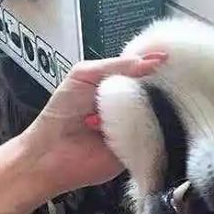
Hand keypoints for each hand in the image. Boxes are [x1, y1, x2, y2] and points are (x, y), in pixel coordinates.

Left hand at [21, 52, 166, 194]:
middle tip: (135, 90)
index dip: (155, 65)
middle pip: (157, 92)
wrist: (49, 154)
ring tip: (112, 116)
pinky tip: (124, 130)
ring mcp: (136, 127)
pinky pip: (153, 137)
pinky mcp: (140, 148)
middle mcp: (130, 106)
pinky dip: (142, 132)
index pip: (146, 71)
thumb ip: (119, 66)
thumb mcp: (84, 75)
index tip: (165, 59)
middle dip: (151, 89)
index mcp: (118, 85)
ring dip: (140, 112)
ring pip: (158, 114)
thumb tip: (154, 60)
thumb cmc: (59, 114)